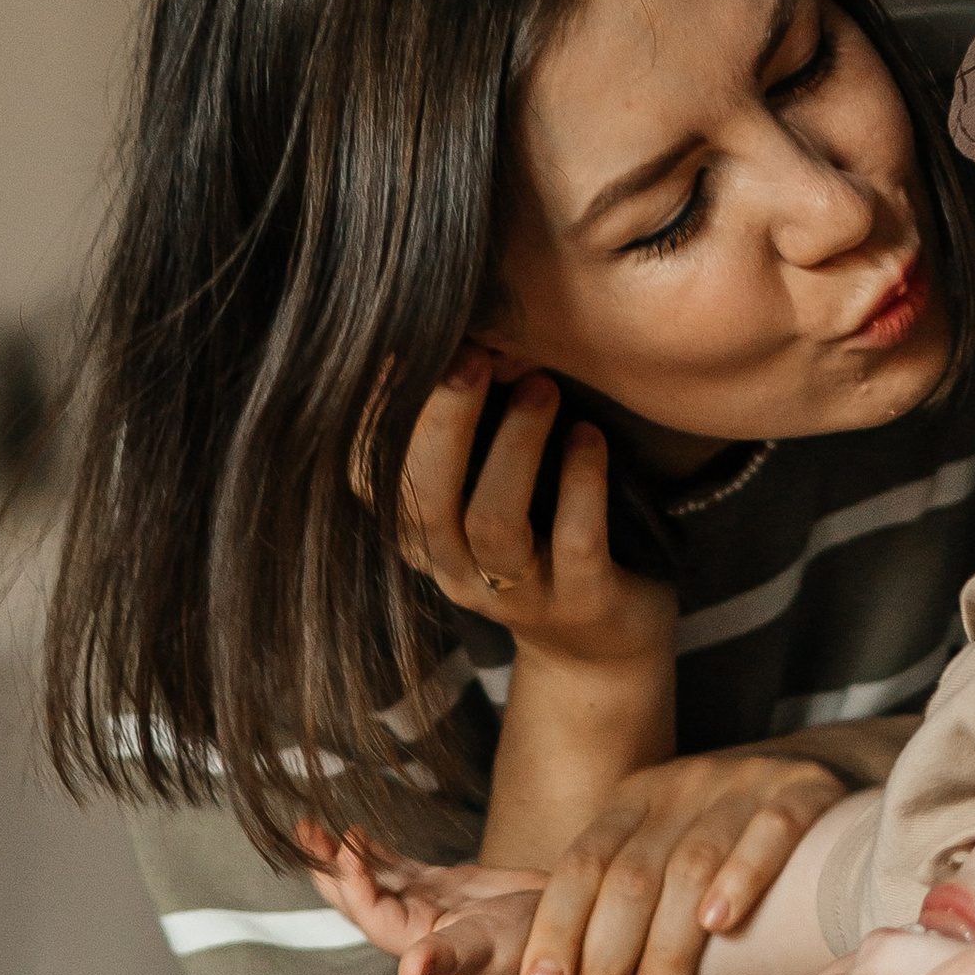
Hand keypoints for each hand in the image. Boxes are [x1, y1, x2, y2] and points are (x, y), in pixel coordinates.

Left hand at [305, 840, 545, 974]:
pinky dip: (377, 853)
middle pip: (361, 899)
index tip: (341, 845)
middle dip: (329, 869)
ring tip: (312, 827)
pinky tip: (357, 834)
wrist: (579, 937)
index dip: (353, 884)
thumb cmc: (541, 952)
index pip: (373, 916)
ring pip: (375, 881)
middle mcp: (418, 929)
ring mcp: (430, 908)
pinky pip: (400, 870)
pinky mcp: (446, 889)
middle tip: (303, 832)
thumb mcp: (499, 950)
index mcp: (424, 947)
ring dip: (344, 857)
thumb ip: (453, 957)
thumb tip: (408, 973)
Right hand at [389, 350, 674, 682]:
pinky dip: (581, 483)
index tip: (402, 349)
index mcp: (422, 533)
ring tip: (544, 386)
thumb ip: (472, 421)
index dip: (375, 418)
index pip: (370, 478)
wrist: (604, 644)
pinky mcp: (583, 604)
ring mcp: (518, 595)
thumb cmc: (544, 533)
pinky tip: (591, 437)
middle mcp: (456, 568)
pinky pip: (575, 544)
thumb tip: (461, 329)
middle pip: (425, 498)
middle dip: (444, 421)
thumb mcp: (492, 477)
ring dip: (515, 447)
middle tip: (476, 356)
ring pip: (493, 523)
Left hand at [515, 744, 855, 974]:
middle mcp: (681, 785)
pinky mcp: (802, 789)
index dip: (557, 928)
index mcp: (634, 801)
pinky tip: (722, 924)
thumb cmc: (728, 850)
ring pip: (692, 865)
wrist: (820, 781)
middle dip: (606, 956)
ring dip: (668, 946)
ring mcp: (743, 783)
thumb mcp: (664, 858)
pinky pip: (770, 830)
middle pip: (631, 874)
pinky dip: (741, 876)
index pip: (582, 865)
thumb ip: (619, 917)